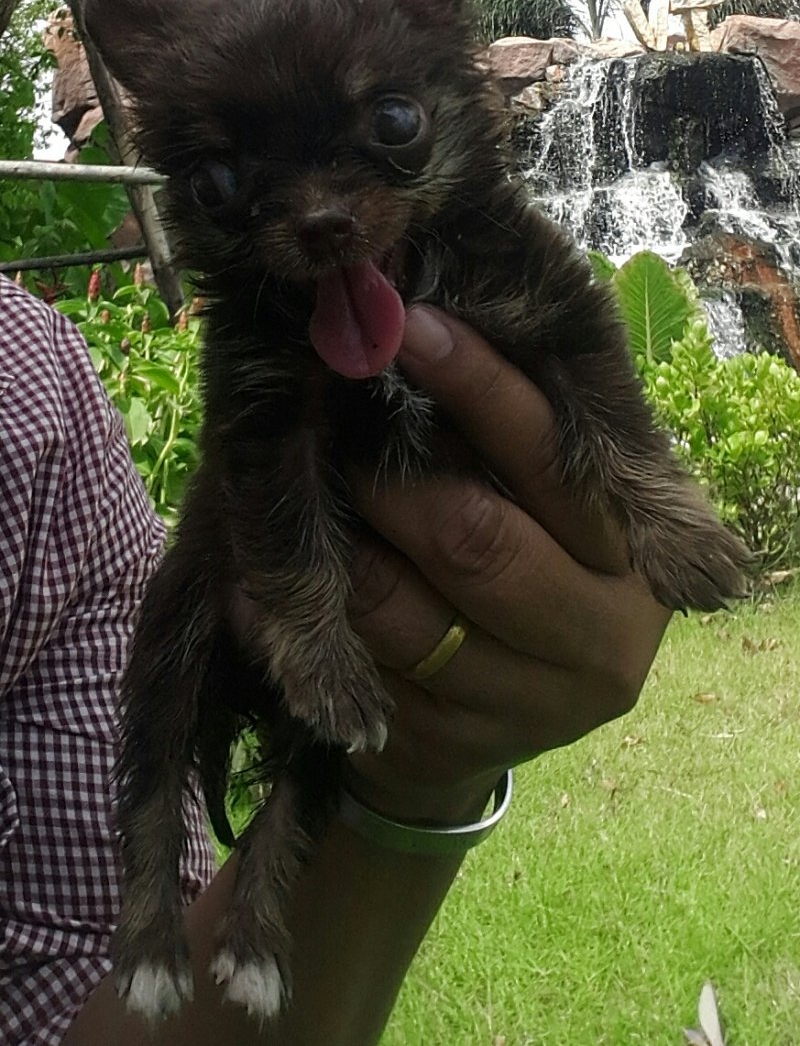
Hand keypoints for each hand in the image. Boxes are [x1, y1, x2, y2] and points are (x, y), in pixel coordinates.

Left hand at [346, 306, 671, 824]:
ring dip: (342, 542)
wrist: (499, 703)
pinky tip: (292, 573)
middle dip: (387, 475)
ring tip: (310, 490)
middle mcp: (603, 639)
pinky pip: (359, 669)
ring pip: (400, 610)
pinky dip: (313, 613)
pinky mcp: (453, 749)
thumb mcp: (541, 498)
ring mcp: (529, 710)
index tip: (406, 324)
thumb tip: (422, 312)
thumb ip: (512, 433)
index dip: (476, 386)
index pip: (551, 459)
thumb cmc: (521, 555)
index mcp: (634, 555)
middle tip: (332, 422)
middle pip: (474, 540)